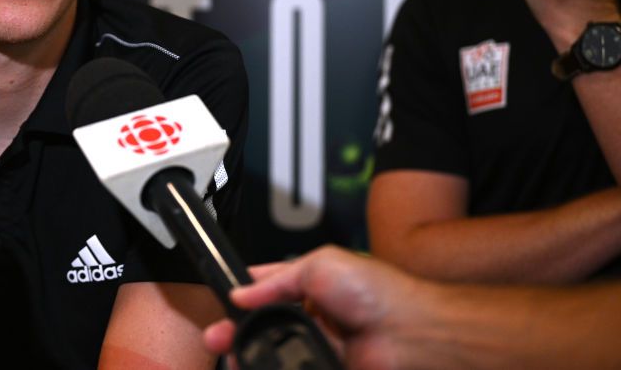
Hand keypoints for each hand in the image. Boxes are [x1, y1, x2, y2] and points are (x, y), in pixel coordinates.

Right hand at [203, 246, 429, 369]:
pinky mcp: (325, 368)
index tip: (222, 304)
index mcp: (310, 285)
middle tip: (217, 338)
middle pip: (264, 326)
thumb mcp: (318, 265)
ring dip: (251, 354)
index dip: (242, 298)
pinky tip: (256, 367)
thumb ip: (276, 280)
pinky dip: (274, 369)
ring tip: (230, 356)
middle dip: (237, 331)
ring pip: (274, 352)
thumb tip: (240, 294)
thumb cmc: (374, 290)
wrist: (409, 332)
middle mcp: (312, 316)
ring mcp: (318, 346)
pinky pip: (292, 369)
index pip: (266, 290)